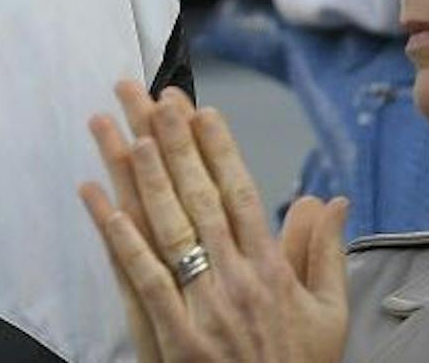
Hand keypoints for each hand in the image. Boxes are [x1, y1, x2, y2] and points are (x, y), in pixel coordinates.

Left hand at [80, 82, 348, 362]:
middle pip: (198, 196)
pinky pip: (142, 276)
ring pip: (167, 225)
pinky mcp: (175, 335)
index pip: (240, 194)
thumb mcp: (329, 314)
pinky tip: (98, 198)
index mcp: (272, 271)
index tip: (197, 108)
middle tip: (146, 93)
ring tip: (118, 127)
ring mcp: (204, 306)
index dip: (217, 148)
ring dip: (139, 173)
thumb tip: (330, 199)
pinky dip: (119, 235)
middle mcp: (237, 280)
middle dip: (170, 140)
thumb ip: (324, 253)